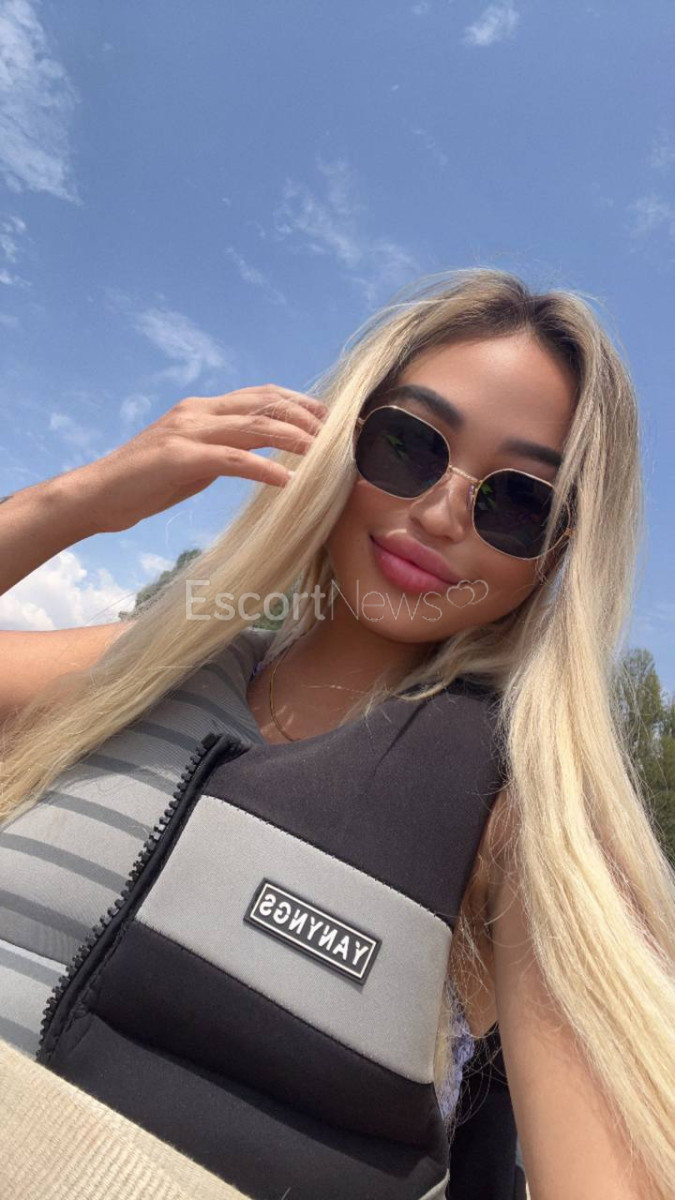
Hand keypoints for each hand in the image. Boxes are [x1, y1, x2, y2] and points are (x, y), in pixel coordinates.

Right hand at [66, 385, 328, 533]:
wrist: (97, 495)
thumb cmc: (145, 483)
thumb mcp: (193, 460)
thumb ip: (224, 449)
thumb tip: (262, 455)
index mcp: (202, 409)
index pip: (261, 395)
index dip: (299, 402)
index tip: (330, 417)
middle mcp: (198, 412)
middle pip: (265, 403)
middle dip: (306, 416)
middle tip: (339, 433)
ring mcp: (187, 432)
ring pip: (254, 426)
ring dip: (294, 438)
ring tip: (323, 453)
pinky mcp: (179, 458)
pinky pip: (232, 460)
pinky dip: (264, 469)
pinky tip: (287, 482)